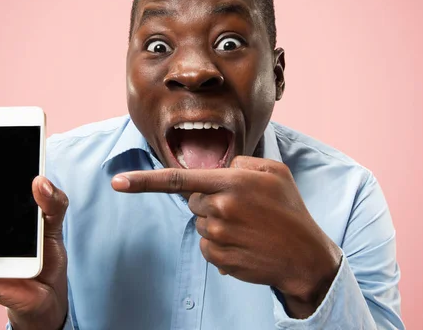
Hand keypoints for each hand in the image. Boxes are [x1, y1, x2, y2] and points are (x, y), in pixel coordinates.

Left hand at [112, 156, 341, 318]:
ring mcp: (218, 236)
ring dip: (217, 224)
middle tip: (242, 209)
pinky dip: (219, 244)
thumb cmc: (291, 211)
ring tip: (247, 228)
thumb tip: (220, 169)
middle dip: (209, 202)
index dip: (143, 181)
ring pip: (200, 224)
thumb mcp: (275, 172)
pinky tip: (244, 244)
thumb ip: (242, 162)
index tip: (117, 182)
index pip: (178, 180)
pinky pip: (206, 246)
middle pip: (193, 202)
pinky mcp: (219, 259)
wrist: (305, 257)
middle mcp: (221, 208)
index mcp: (232, 182)